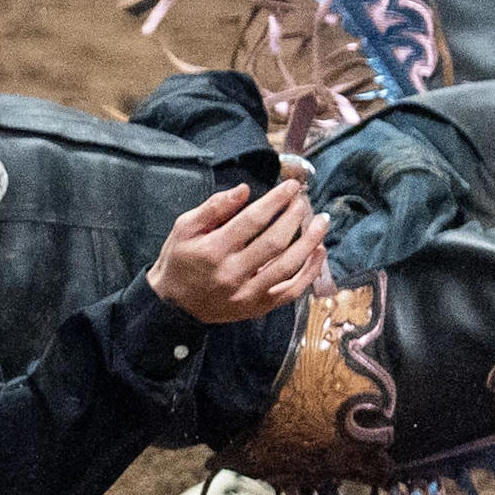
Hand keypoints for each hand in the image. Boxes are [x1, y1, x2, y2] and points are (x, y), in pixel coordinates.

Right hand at [147, 177, 327, 324]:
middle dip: (294, 216)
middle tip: (304, 200)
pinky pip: (291, 291)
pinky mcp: (258, 307)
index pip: (253, 220)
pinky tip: (319, 253)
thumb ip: (214, 207)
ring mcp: (248, 294)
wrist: (173, 307)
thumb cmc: (178, 261)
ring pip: (288, 266)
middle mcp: (233, 273)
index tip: (291, 187)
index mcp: (213, 250)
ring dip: (310, 242)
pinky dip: (309, 272)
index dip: (276, 200)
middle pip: (275, 242)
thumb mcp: (184, 228)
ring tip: (321, 222)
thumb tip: (244, 190)